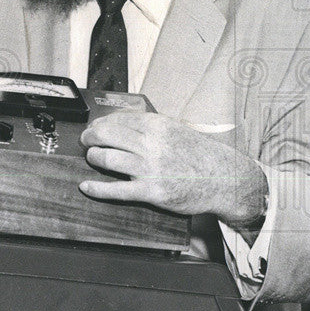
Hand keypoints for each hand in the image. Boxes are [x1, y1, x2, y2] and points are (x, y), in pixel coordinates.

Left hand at [78, 112, 266, 230]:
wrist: (223, 179)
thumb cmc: (198, 154)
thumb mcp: (174, 129)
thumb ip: (148, 126)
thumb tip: (117, 123)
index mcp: (156, 125)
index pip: (115, 120)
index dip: (98, 124)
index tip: (93, 128)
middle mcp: (151, 144)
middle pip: (104, 136)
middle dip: (89, 138)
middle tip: (86, 142)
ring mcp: (150, 168)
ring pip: (106, 159)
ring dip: (93, 158)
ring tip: (93, 158)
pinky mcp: (151, 191)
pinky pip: (115, 190)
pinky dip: (96, 189)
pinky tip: (86, 187)